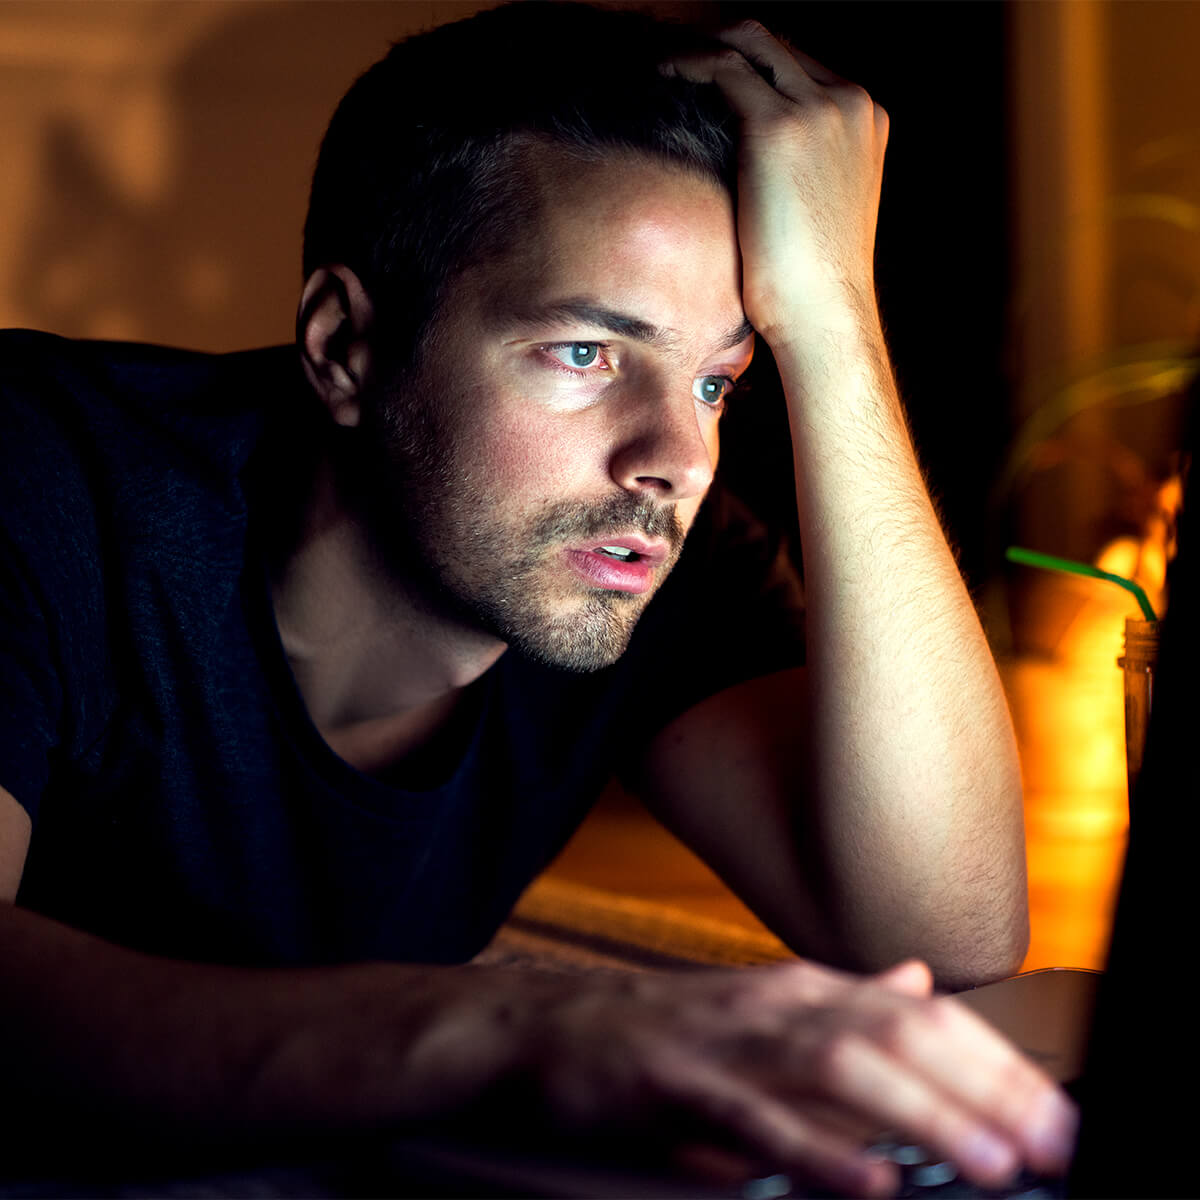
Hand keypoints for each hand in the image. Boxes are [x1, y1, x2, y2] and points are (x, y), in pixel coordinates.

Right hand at [501, 958, 1076, 1197]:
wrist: (542, 1026)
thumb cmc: (657, 1029)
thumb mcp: (759, 1005)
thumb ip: (843, 998)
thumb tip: (918, 981)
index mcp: (801, 989)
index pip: (922, 1014)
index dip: (995, 1061)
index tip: (1055, 1113)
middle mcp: (776, 1004)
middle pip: (900, 1032)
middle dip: (986, 1087)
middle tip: (1055, 1143)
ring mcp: (726, 1042)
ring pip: (842, 1064)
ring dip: (925, 1113)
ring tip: (993, 1163)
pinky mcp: (676, 1087)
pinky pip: (756, 1120)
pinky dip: (818, 1149)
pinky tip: (870, 1182)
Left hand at [666, 23, 887, 350]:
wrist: (824, 313)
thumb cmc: (814, 280)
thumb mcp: (822, 206)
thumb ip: (805, 168)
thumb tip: (761, 168)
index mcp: (865, 117)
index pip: (799, 62)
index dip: (750, 61)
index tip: (708, 73)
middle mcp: (848, 101)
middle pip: (774, 42)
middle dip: (721, 42)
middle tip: (676, 60)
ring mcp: (817, 109)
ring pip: (748, 42)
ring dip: (700, 48)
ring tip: (662, 66)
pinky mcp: (777, 128)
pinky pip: (722, 69)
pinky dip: (687, 67)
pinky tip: (660, 80)